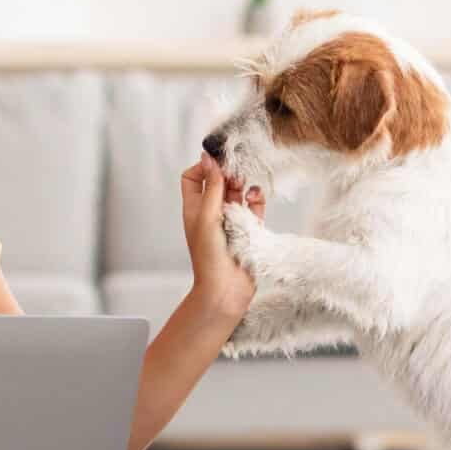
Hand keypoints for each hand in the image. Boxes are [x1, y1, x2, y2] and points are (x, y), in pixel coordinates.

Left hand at [180, 152, 266, 317]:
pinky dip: (257, 199)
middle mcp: (211, 212)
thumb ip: (211, 187)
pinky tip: (255, 199)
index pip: (193, 177)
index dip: (204, 167)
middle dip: (229, 174)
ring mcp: (231, 220)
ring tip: (245, 190)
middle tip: (235, 175)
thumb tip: (209, 158)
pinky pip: (255, 207)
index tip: (218, 163)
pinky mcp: (249, 229)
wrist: (226, 291)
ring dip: (243, 186)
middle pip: (219, 181)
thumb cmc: (209, 258)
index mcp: (195, 208)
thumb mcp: (206, 217)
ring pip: (239, 192)